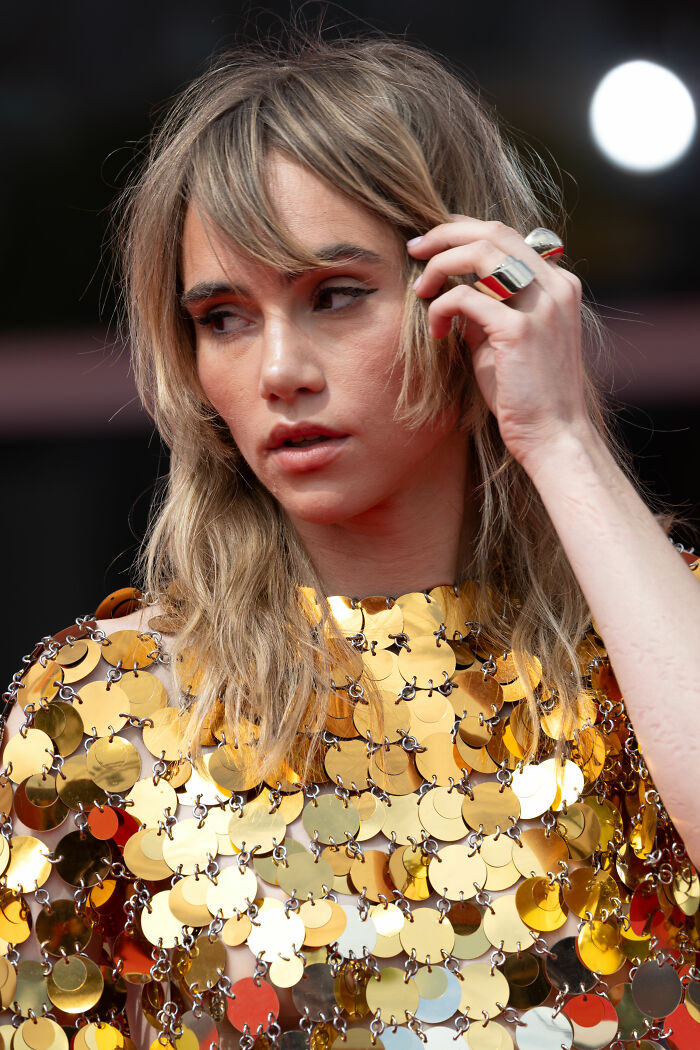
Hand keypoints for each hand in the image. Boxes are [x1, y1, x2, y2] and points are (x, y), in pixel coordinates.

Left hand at [407, 218, 591, 473]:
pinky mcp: (519, 330)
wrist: (554, 435)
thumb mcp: (505, 340)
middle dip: (444, 236)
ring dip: (441, 264)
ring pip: (480, 253)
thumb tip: (452, 289)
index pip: (506, 234)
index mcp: (558, 284)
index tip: (431, 241)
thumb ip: (486, 308)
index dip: (463, 229)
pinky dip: (442, 308)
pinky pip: (465, 298)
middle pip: (492, 233)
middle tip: (414, 250)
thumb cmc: (526, 394)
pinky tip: (437, 332)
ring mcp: (541, 306)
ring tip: (421, 290)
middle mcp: (555, 286)